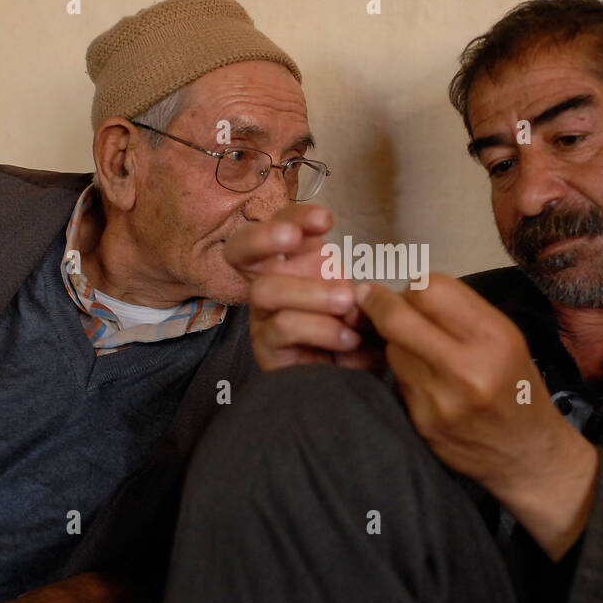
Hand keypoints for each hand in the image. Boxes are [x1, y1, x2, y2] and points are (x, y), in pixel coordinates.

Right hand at [224, 203, 383, 371]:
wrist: (350, 386)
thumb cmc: (357, 337)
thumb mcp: (363, 303)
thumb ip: (358, 287)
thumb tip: (354, 281)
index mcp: (295, 264)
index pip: (282, 226)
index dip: (296, 215)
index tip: (326, 219)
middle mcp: (271, 285)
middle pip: (239, 249)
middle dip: (263, 236)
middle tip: (293, 237)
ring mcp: (263, 317)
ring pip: (264, 289)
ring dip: (309, 291)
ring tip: (347, 303)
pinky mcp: (266, 349)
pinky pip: (283, 327)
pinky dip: (320, 328)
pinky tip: (349, 339)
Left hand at [357, 274, 598, 559]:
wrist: (527, 455)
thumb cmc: (517, 388)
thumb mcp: (508, 339)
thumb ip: (461, 311)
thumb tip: (408, 290)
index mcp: (495, 339)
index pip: (431, 289)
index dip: (413, 285)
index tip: (409, 289)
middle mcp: (466, 369)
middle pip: (397, 318)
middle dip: (379, 303)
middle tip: (371, 297)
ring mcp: (439, 400)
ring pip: (391, 348)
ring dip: (394, 339)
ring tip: (414, 345)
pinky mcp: (421, 423)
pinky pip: (397, 380)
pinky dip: (402, 371)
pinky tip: (421, 377)